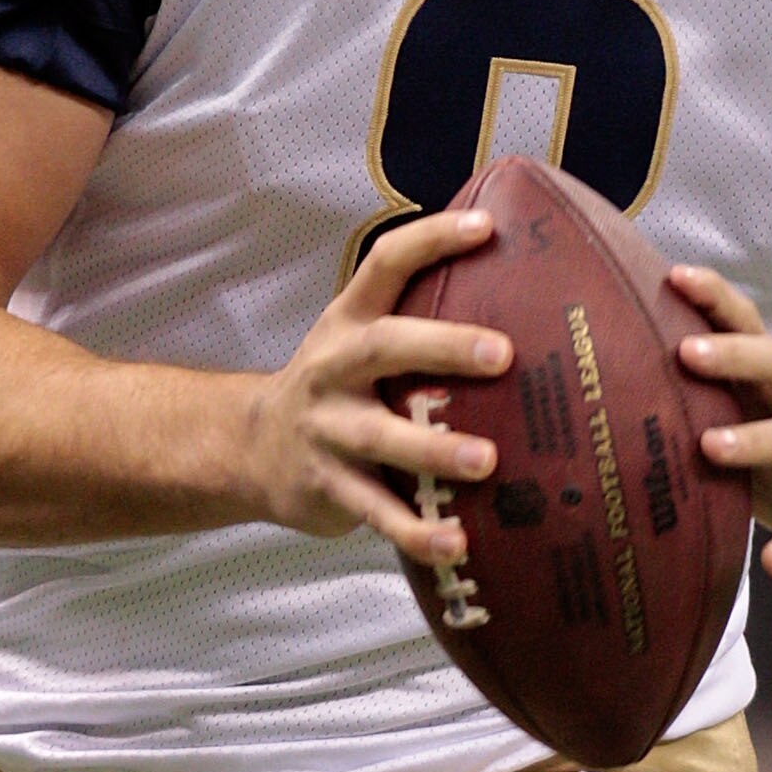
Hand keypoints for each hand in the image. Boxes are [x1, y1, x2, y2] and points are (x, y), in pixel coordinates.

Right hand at [239, 211, 512, 568]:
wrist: (247, 449)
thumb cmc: (335, 390)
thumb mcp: (357, 343)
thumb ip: (417, 324)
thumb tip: (524, 302)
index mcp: (348, 322)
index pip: (386, 263)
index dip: (434, 239)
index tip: (487, 227)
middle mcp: (333, 368)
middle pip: (384, 346)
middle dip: (443, 347)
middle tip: (503, 354)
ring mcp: (327, 429)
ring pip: (379, 437)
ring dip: (434, 449)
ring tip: (487, 461)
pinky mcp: (327, 487)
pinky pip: (375, 512)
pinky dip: (416, 531)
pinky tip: (457, 544)